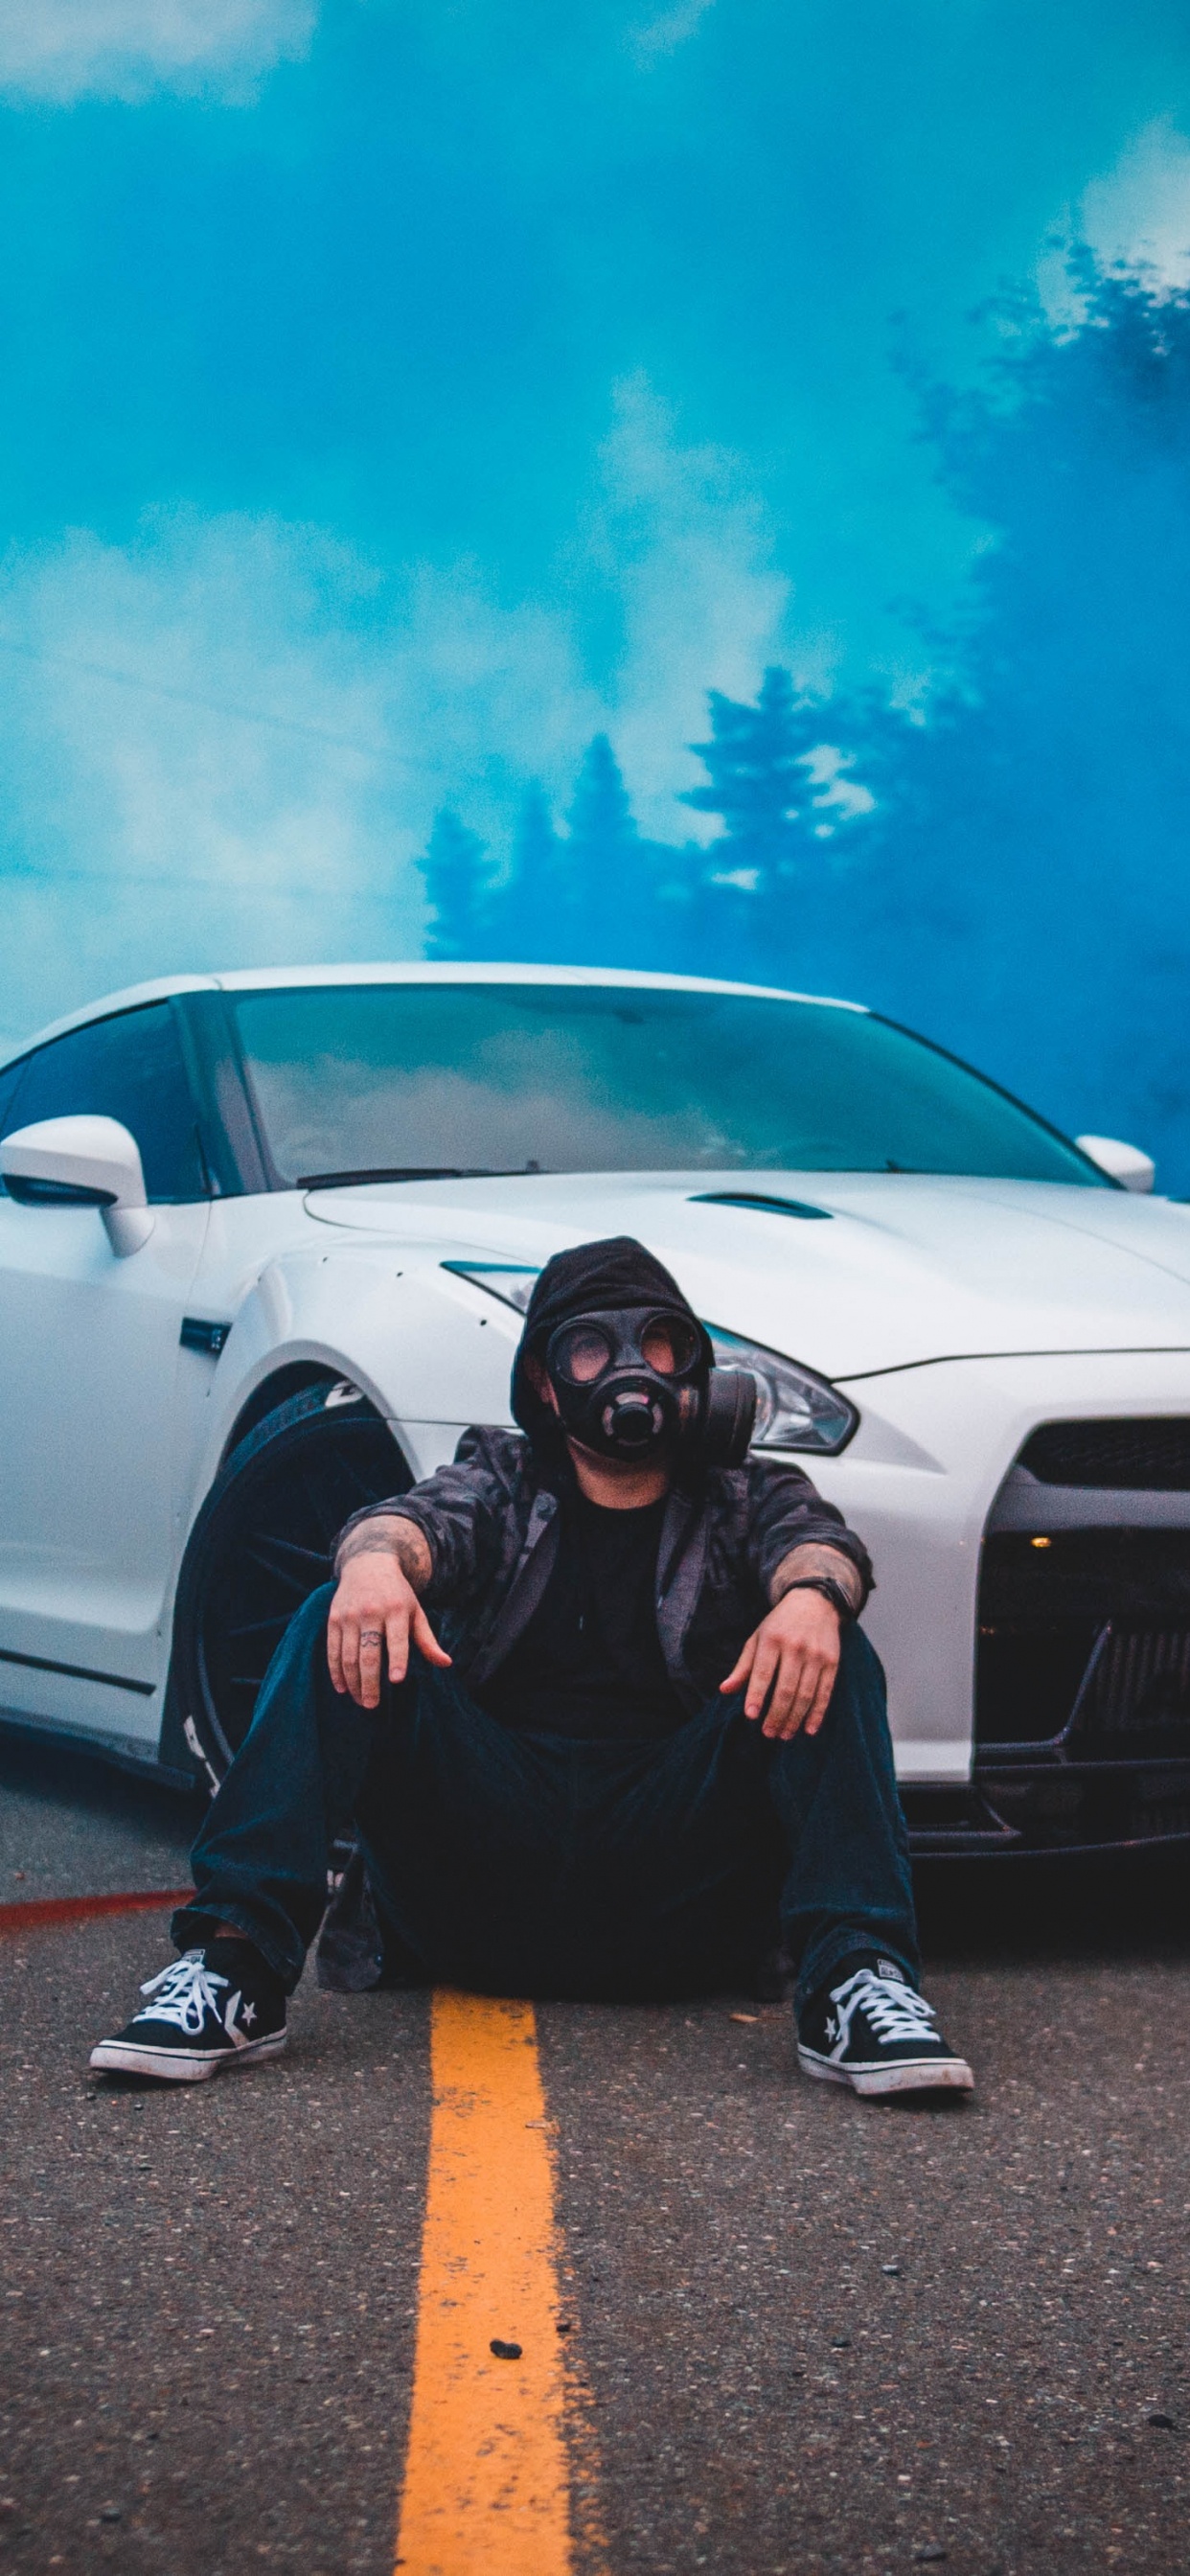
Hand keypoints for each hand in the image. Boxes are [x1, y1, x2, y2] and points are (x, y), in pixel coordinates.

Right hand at [327, 1549, 450, 1708]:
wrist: (368, 1564)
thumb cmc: (397, 1595)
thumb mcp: (415, 1612)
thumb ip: (427, 1640)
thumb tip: (446, 1664)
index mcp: (396, 1610)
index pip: (397, 1639)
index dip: (397, 1659)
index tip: (397, 1680)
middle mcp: (371, 1612)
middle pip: (368, 1653)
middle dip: (369, 1682)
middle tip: (373, 1705)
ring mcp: (350, 1615)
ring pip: (348, 1656)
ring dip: (353, 1682)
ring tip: (361, 1701)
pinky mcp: (334, 1618)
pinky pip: (332, 1650)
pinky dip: (335, 1672)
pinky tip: (342, 1688)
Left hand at [719, 1588, 841, 1739]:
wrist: (815, 1602)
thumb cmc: (779, 1625)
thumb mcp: (757, 1638)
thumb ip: (743, 1666)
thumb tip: (724, 1690)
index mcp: (772, 1640)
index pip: (763, 1673)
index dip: (757, 1696)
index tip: (751, 1716)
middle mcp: (795, 1648)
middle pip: (786, 1689)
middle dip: (777, 1715)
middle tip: (769, 1733)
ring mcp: (816, 1655)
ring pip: (806, 1694)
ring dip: (795, 1718)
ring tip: (785, 1735)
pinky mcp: (832, 1662)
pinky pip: (825, 1692)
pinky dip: (818, 1713)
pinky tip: (809, 1729)